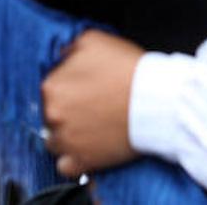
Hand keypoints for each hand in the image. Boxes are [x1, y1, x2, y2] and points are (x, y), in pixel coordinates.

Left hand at [41, 29, 142, 176]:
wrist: (157, 100)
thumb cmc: (128, 70)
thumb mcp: (93, 40)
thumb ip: (68, 48)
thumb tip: (61, 55)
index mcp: (52, 86)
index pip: (48, 88)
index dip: (66, 86)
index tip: (82, 88)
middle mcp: (53, 116)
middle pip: (49, 114)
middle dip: (66, 111)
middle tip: (89, 106)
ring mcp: (67, 141)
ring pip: (54, 141)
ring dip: (66, 135)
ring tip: (89, 127)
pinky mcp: (83, 162)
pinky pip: (65, 166)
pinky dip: (73, 160)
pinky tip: (87, 148)